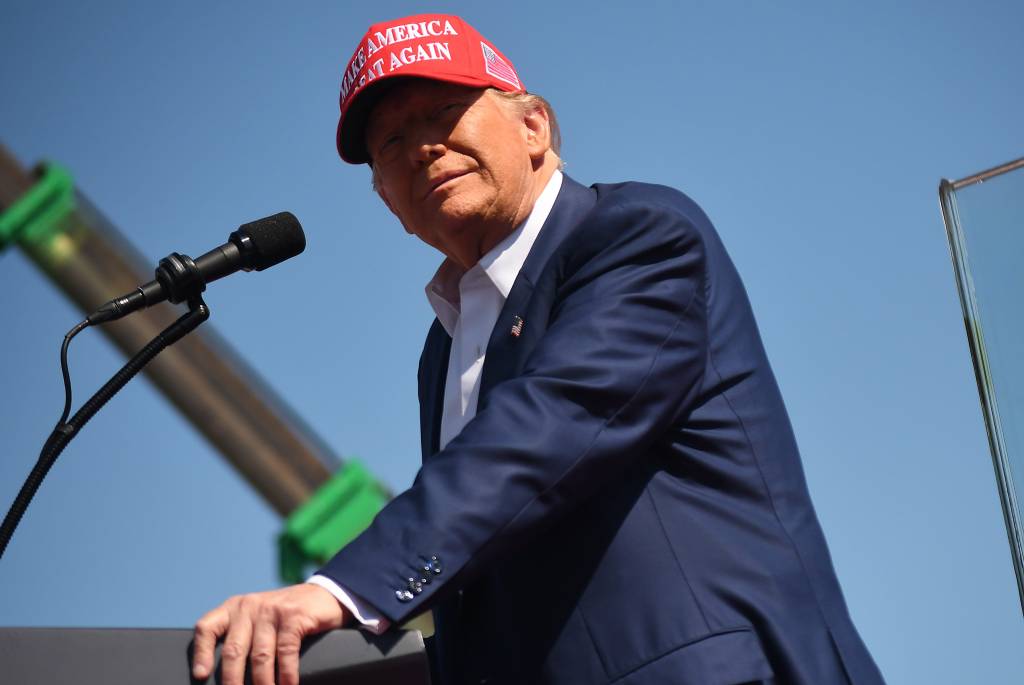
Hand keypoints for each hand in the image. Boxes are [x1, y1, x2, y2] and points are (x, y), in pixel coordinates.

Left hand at [192, 583, 347, 684]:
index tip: (201, 676)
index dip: (201, 653)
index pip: (207, 628)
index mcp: (234, 608)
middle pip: (233, 650)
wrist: (324, 595)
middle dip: (233, 682)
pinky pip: (285, 652)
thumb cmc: (285, 617)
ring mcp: (272, 610)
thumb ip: (240, 637)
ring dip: (262, 684)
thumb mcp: (257, 620)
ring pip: (260, 656)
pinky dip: (286, 674)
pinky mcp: (294, 616)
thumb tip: (226, 678)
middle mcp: (249, 606)